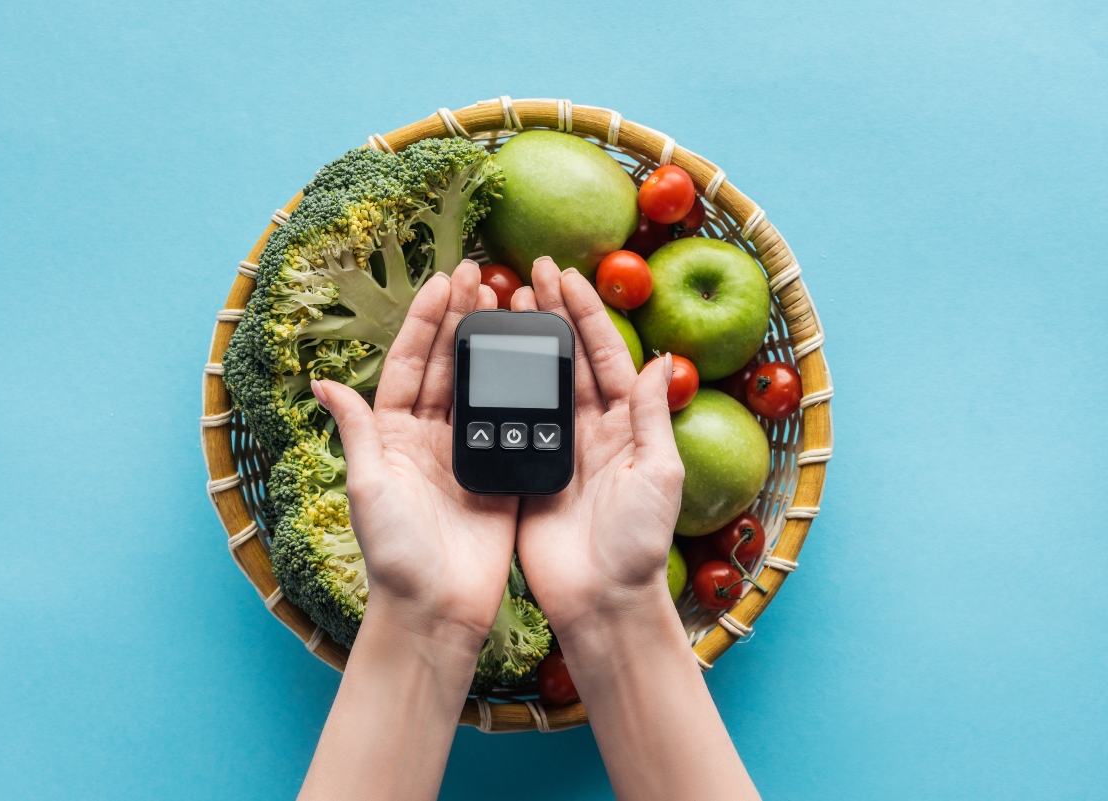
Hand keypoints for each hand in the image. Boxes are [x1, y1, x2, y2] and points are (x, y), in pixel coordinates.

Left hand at [311, 260, 516, 648]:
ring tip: (507, 304)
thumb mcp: (367, 488)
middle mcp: (428, 438)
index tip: (443, 282)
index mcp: (393, 435)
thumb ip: (356, 432)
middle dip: (461, 320)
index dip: (426, 322)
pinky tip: (533, 359)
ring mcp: (465, 454)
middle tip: (481, 276)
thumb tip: (323, 383)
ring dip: (491, 346)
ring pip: (480, 387)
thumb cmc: (394, 555)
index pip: (411, 364)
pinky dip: (520, 390)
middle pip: (448, 366)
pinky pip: (509, 422)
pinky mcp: (498, 473)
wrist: (437, 609)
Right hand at [510, 257, 684, 639]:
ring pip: (539, 383)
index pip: (605, 354)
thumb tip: (662, 360)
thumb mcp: (658, 476)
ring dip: (523, 343)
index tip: (565, 275)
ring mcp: (559, 448)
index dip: (585, 313)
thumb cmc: (637, 543)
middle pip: (569, 359)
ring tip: (502, 303)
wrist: (601, 601)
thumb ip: (654, 418)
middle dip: (551, 314)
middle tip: (528, 272)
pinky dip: (500, 389)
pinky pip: (514, 420)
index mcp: (628, 424)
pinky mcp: (528, 471)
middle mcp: (594, 429)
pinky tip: (482, 361)